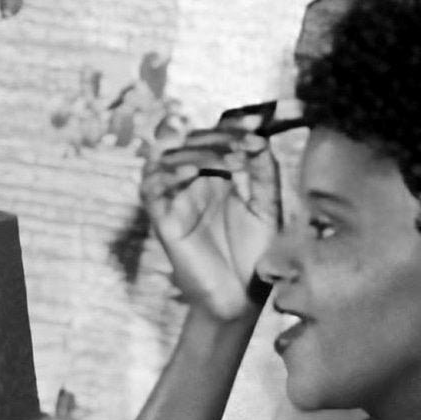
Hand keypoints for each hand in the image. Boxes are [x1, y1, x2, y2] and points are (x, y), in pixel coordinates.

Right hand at [141, 126, 279, 321]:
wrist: (243, 296)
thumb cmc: (255, 252)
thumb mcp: (268, 206)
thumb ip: (265, 172)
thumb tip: (259, 139)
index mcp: (216, 175)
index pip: (213, 136)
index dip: (230, 126)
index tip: (255, 123)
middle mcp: (192, 182)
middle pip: (187, 140)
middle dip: (216, 138)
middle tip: (244, 146)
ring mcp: (176, 200)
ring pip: (165, 158)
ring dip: (196, 153)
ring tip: (228, 162)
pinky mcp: (164, 221)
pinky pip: (152, 190)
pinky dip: (168, 176)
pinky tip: (193, 174)